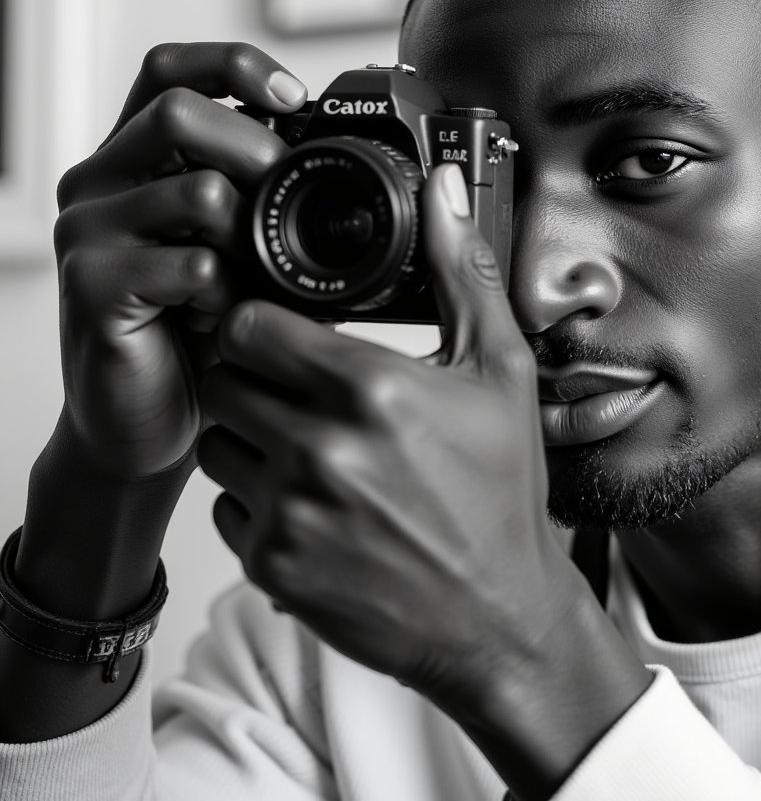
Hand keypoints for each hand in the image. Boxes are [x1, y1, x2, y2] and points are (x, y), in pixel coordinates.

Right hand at [53, 42, 304, 477]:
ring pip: (196, 190)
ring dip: (251, 237)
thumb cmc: (195, 329)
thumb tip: (338, 155)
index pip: (170, 68)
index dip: (235, 65)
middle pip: (179, 110)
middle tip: (288, 195)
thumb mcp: (233, 248)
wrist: (146, 417)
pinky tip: (224, 316)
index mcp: (135, 159)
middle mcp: (101, 182)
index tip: (297, 98)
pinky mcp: (92, 286)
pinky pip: (193, 266)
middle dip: (256, 147)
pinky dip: (232, 292)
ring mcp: (89, 232)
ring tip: (251, 280)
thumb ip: (255, 197)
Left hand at [197, 163, 575, 705]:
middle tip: (299, 386)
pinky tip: (310, 500)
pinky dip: (254, 498)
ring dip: (248, 433)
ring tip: (306, 441)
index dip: (263, 322)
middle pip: (225, 378)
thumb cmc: (501, 491)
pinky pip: (224, 506)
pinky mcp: (272, 567)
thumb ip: (463, 274)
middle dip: (254, 374)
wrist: (496, 613)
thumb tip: (446, 190)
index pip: (252, 325)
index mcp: (372, 388)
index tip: (284, 331)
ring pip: (217, 441)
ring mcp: (291, 514)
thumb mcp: (498, 373)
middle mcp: (321, 450)